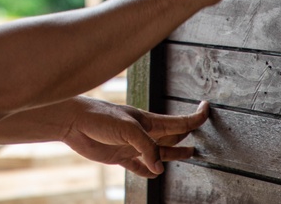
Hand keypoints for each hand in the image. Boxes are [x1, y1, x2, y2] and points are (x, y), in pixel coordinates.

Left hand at [60, 97, 208, 177]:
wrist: (73, 122)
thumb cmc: (98, 117)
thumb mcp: (127, 129)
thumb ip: (146, 147)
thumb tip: (160, 167)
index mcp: (147, 121)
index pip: (177, 121)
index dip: (194, 118)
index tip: (207, 110)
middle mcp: (142, 133)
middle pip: (171, 136)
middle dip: (186, 135)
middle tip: (201, 135)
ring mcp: (132, 145)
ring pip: (159, 151)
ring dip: (174, 153)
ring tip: (188, 153)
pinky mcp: (119, 156)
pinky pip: (140, 166)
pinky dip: (149, 170)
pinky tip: (154, 172)